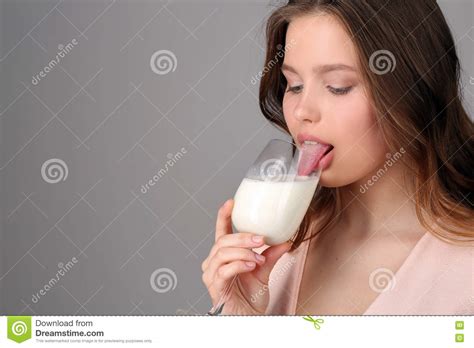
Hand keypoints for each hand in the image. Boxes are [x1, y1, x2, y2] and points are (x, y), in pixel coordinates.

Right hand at [201, 199, 291, 314]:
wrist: (248, 318)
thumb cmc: (250, 297)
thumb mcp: (264, 271)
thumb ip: (271, 255)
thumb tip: (286, 239)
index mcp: (224, 255)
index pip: (220, 231)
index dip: (223, 216)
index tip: (231, 202)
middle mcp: (214, 263)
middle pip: (223, 241)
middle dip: (243, 237)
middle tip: (260, 238)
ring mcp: (212, 275)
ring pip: (222, 253)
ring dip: (243, 252)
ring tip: (259, 257)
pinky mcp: (215, 287)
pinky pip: (224, 270)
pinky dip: (239, 264)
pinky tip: (251, 265)